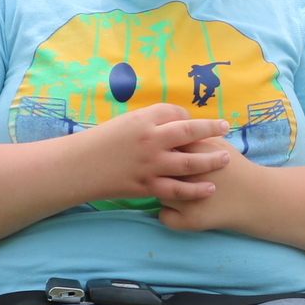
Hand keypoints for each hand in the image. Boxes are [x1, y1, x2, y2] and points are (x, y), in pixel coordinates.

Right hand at [88, 102, 233, 202]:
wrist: (78, 167)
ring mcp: (150, 165)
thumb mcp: (124, 122)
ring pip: (189, 163)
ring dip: (210, 160)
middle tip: (226, 129)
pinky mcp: (147, 186)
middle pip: (190, 133)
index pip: (177, 114)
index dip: (190, 118)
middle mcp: (150, 140)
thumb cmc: (99, 142)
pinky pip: (177, 189)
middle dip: (211, 130)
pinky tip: (209, 188)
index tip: (197, 123)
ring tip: (225, 159)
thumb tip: (174, 121)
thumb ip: (150, 121)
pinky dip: (195, 190)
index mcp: (144, 120)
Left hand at [155, 139, 254, 232]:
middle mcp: (190, 176)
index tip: (167, 154)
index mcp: (196, 153)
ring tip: (175, 190)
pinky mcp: (190, 220)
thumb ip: (194, 136)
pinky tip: (179, 208)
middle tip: (168, 172)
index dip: (164, 150)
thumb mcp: (217, 144)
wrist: (255, 196)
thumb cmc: (234, 167)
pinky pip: (163, 215)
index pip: (166, 147)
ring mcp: (188, 200)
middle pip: (157, 170)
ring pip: (157, 193)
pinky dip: (169, 213)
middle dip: (160, 170)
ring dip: (162, 191)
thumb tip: (170, 130)